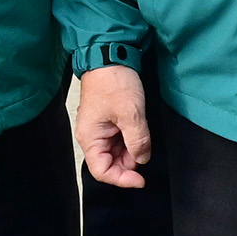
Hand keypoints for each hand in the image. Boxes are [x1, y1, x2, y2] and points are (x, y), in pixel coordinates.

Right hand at [75, 64, 153, 187]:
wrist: (111, 56)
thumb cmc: (114, 83)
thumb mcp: (131, 114)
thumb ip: (137, 141)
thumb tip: (142, 159)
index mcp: (90, 138)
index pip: (102, 172)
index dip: (122, 179)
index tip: (142, 179)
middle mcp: (92, 137)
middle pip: (110, 164)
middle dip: (129, 163)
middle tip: (146, 152)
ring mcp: (100, 129)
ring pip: (117, 152)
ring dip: (132, 151)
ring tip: (144, 137)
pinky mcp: (109, 122)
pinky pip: (120, 140)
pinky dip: (132, 141)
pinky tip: (141, 131)